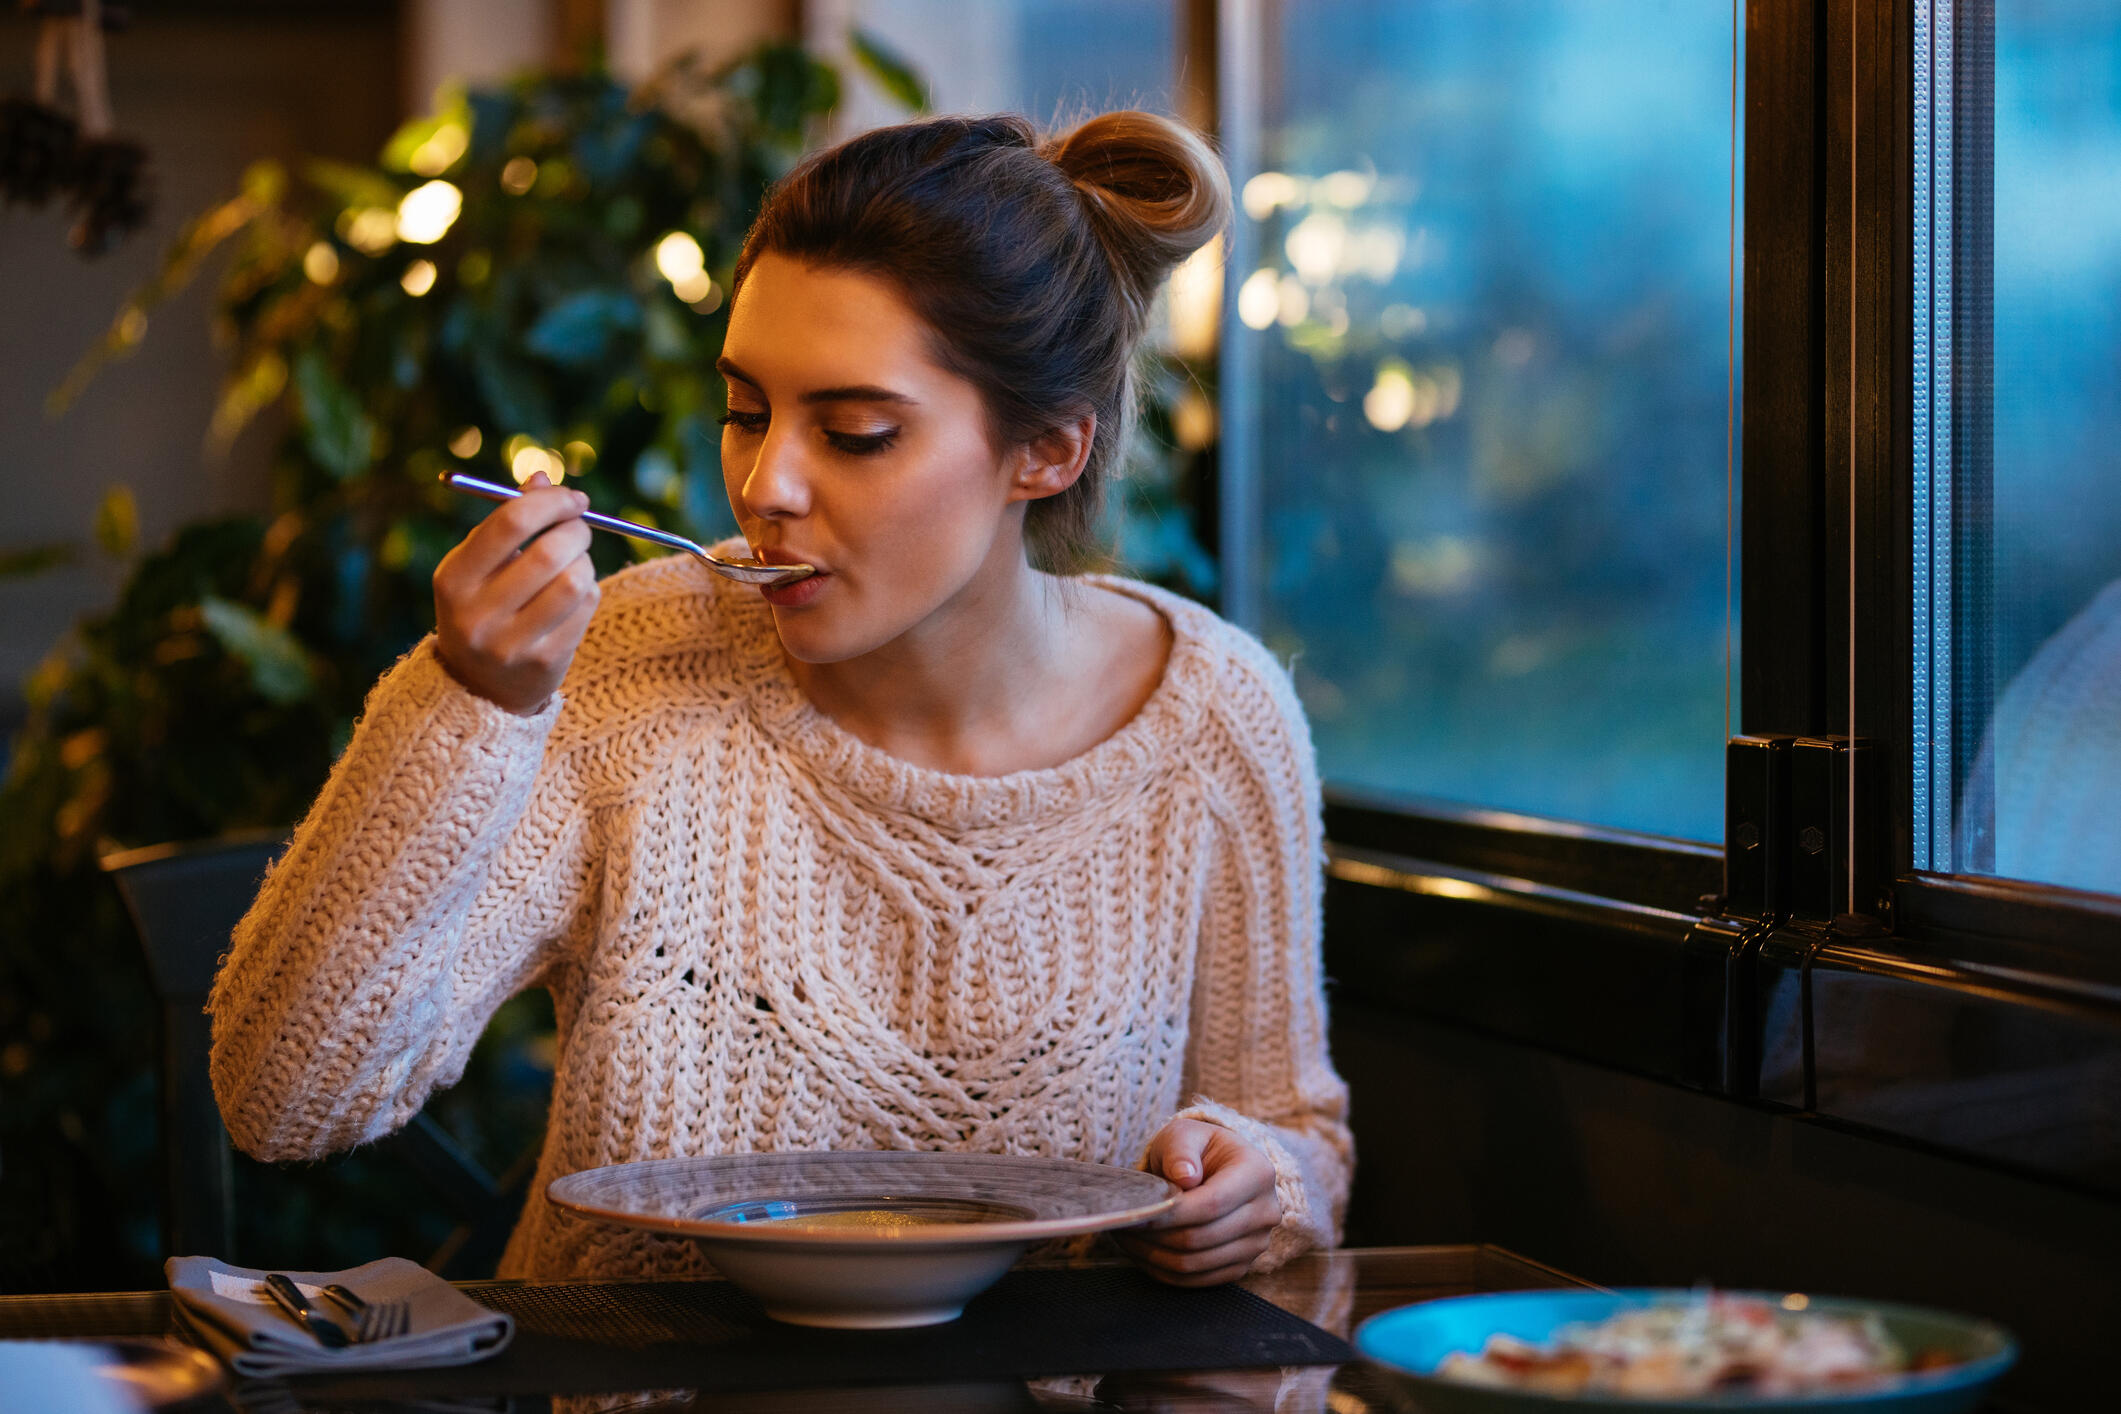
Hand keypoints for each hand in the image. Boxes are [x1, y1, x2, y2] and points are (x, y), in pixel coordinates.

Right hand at [433, 473, 599, 714]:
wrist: (478, 687)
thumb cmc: (485, 606)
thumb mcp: (480, 565)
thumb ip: (508, 521)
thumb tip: (542, 479)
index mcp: (453, 579)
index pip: (510, 523)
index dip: (550, 502)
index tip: (574, 498)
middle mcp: (477, 614)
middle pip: (549, 552)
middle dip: (576, 531)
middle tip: (579, 528)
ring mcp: (510, 644)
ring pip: (574, 581)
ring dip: (585, 563)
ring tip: (574, 565)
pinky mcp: (545, 664)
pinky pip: (586, 609)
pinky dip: (589, 591)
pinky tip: (574, 596)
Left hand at [1116, 1118, 1280, 1286]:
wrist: (1217, 1168)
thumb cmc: (1197, 1150)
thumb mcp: (1185, 1135)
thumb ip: (1182, 1150)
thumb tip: (1184, 1177)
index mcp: (1258, 1173)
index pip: (1211, 1204)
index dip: (1171, 1213)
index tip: (1137, 1212)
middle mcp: (1266, 1212)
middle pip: (1201, 1238)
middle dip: (1155, 1236)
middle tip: (1123, 1225)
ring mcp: (1256, 1244)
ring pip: (1195, 1264)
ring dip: (1153, 1256)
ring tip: (1127, 1237)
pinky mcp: (1241, 1267)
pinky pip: (1196, 1281)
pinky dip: (1164, 1271)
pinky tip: (1143, 1253)